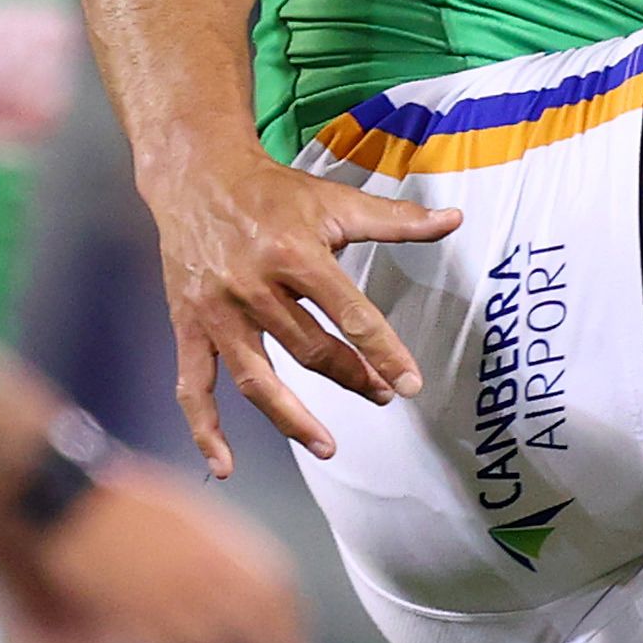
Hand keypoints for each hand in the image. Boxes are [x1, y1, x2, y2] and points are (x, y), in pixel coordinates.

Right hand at [15, 458, 305, 642]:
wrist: (76, 504)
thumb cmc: (131, 503)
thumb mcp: (190, 512)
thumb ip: (223, 542)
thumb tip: (250, 567)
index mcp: (219, 541)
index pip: (276, 584)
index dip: (292, 617)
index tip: (296, 635)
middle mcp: (201, 570)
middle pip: (256, 620)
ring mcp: (170, 594)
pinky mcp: (137, 614)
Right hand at [145, 149, 462, 472]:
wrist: (196, 176)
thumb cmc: (273, 191)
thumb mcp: (335, 200)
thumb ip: (396, 219)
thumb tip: (454, 220)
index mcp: (295, 254)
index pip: (350, 313)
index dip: (383, 352)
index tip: (409, 383)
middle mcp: (254, 287)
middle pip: (309, 350)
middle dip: (352, 378)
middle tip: (383, 397)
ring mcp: (217, 312)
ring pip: (257, 379)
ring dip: (292, 419)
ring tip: (328, 446)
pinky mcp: (188, 326)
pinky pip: (193, 387)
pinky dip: (205, 430)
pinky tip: (226, 467)